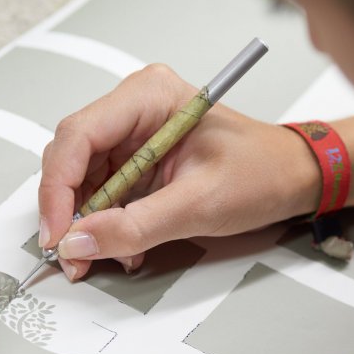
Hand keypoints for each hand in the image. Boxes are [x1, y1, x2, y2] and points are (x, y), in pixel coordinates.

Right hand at [39, 64, 319, 279]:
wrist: (294, 178)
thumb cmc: (264, 173)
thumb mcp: (200, 203)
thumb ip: (137, 225)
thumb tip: (81, 242)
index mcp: (149, 96)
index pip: (79, 136)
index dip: (59, 188)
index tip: (59, 233)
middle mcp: (136, 109)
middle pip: (74, 158)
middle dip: (69, 210)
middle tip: (71, 253)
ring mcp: (136, 135)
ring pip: (85, 179)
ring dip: (88, 223)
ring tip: (98, 256)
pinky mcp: (141, 161)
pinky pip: (107, 193)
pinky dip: (108, 224)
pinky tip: (123, 246)